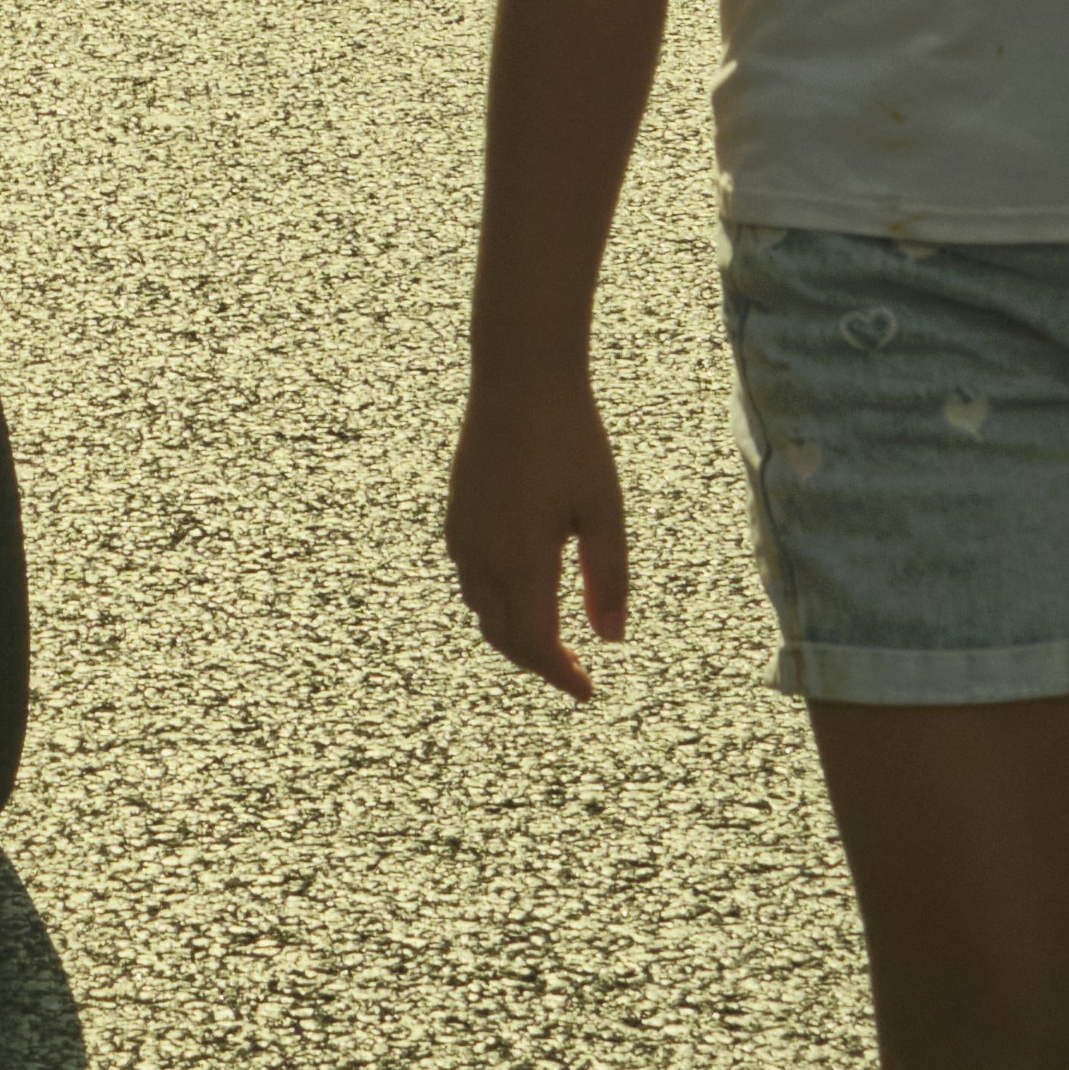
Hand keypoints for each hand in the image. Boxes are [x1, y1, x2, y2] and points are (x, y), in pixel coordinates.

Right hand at [444, 369, 632, 696]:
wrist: (518, 379)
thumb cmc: (570, 441)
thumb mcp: (604, 512)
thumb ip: (608, 580)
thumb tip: (611, 638)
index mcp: (521, 563)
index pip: (534, 645)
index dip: (560, 674)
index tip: (586, 690)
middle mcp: (482, 557)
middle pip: (502, 637)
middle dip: (537, 660)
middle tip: (573, 669)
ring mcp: (463, 536)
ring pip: (481, 610)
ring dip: (513, 633)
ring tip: (550, 634)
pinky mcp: (457, 515)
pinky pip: (471, 579)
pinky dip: (494, 602)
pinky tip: (521, 588)